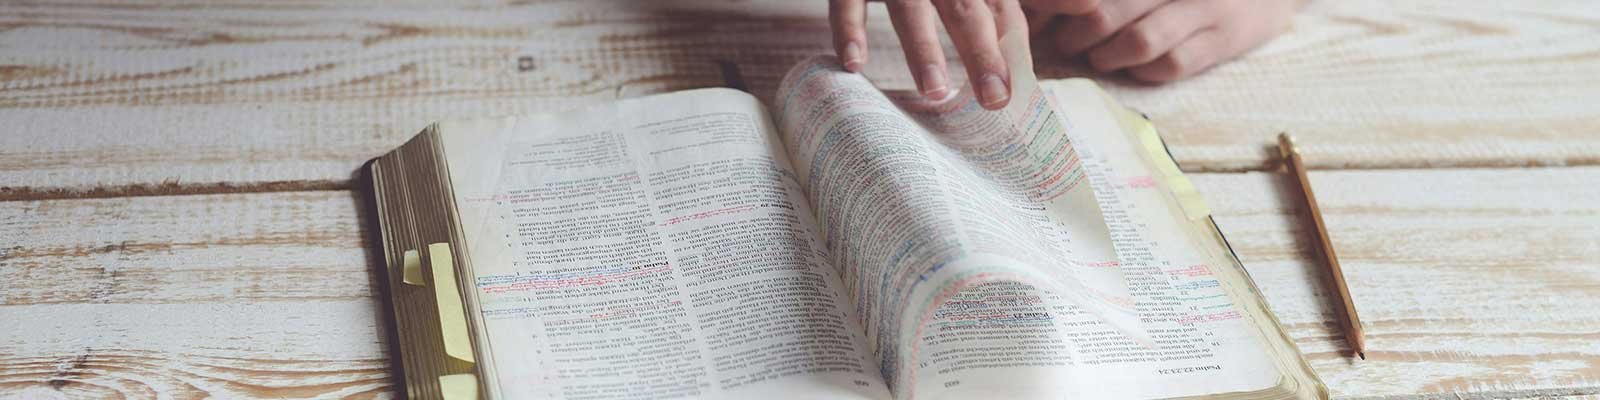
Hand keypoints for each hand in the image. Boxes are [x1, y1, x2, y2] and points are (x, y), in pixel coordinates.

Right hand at [832, 0, 1089, 108]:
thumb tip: (1089, 6)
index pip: (1001, 7)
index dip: (1011, 47)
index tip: (1017, 93)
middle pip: (964, 8)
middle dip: (980, 53)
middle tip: (995, 101)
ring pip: (910, 8)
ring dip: (923, 48)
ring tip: (936, 92)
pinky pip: (846, 1)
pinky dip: (849, 29)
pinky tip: (855, 64)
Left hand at [1033, 0, 1296, 81]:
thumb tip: (1045, 10)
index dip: (1060, 7)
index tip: (1040, 17)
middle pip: (1106, 11)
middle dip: (1076, 33)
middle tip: (1066, 41)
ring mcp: (1205, 7)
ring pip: (1138, 41)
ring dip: (1107, 55)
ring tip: (1099, 55)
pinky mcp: (1224, 39)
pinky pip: (1172, 65)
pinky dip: (1145, 71)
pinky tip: (1138, 66)